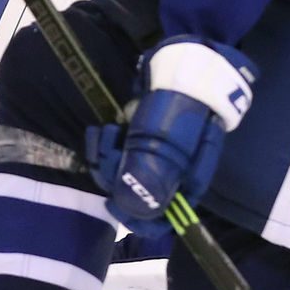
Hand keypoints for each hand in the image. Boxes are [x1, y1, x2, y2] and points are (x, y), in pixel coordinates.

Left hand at [86, 37, 256, 235]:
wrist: (188, 69)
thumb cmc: (188, 106)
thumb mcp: (179, 142)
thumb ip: (163, 174)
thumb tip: (141, 209)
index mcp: (183, 184)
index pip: (159, 220)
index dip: (136, 219)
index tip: (113, 203)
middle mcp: (164, 176)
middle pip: (130, 196)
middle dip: (113, 176)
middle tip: (112, 151)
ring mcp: (146, 159)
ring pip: (115, 175)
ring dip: (104, 157)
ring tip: (108, 133)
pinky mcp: (131, 144)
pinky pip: (109, 156)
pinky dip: (101, 145)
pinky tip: (102, 130)